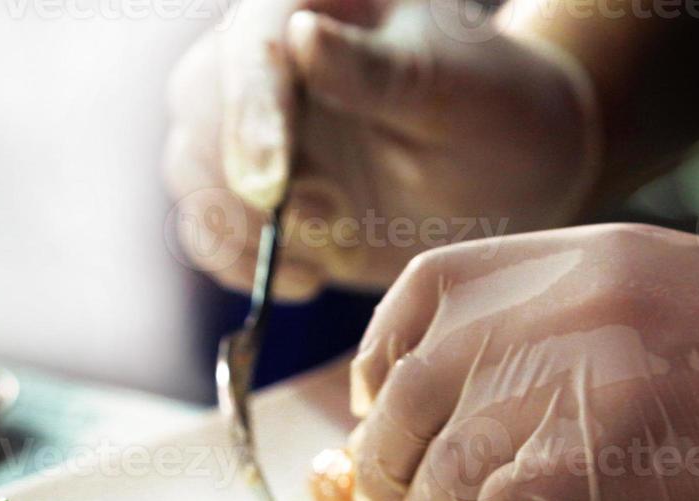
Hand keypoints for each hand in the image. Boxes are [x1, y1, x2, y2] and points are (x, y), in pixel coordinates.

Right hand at [164, 0, 600, 298]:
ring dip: (247, 229)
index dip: (253, 115)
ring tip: (332, 247)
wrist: (507, 183)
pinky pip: (205, 230)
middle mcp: (267, 60)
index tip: (272, 186)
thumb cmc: (495, 118)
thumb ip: (376, 72)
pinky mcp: (247, 195)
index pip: (253, 45)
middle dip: (247, 181)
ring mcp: (250, 129)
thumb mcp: (453, 93)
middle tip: (327, 218)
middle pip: (199, 109)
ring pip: (192, 174)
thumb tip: (301, 37)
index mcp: (314, 3)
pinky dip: (241, 264)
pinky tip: (308, 276)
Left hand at [349, 223, 698, 500]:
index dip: (384, 363)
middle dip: (391, 466)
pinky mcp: (618, 451)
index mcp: (576, 254)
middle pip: (415, 388)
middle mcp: (571, 298)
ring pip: (447, 461)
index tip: (387, 416)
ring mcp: (594, 370)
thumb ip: (554, 319)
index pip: (424, 291)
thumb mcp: (656, 292)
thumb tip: (458, 392)